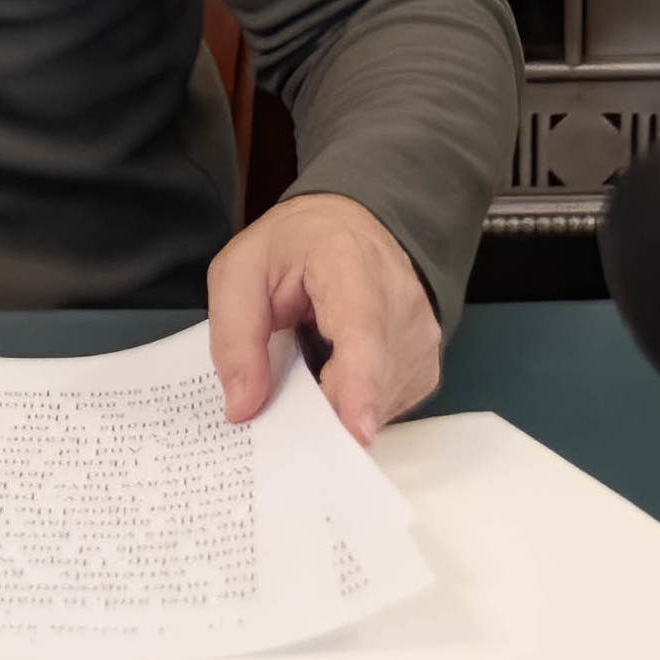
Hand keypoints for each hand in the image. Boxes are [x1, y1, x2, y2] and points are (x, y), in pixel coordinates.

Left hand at [209, 192, 439, 442]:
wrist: (348, 227)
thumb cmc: (292, 248)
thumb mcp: (238, 274)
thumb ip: (235, 338)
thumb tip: (243, 410)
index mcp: (350, 266)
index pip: (364, 333)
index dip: (361, 387)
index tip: (357, 433)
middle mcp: (403, 303)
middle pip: (371, 381)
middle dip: (325, 410)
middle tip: (281, 413)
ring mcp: (422, 337)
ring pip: (380, 402)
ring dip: (338, 406)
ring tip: (306, 368)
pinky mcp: (425, 364)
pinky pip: (389, 404)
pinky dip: (355, 404)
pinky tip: (331, 375)